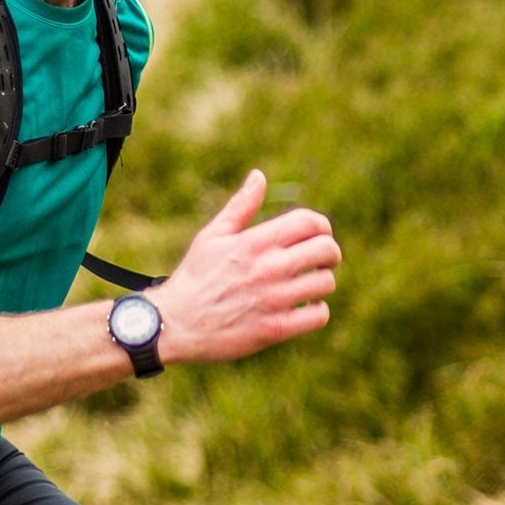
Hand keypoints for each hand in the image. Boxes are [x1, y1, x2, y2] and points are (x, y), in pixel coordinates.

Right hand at [151, 171, 339, 364]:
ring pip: (325, 283)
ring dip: (321, 283)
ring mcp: (273, 299)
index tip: (318, 235)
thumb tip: (259, 176)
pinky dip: (317, 311)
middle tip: (322, 260)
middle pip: (326, 250)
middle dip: (330, 253)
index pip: (309, 222)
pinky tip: (304, 308)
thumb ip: (240, 206)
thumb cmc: (194, 277)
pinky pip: (318, 316)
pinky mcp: (275, 329)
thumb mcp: (212, 236)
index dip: (322, 226)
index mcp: (254, 242)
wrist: (174, 325)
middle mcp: (267, 268)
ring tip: (308, 285)